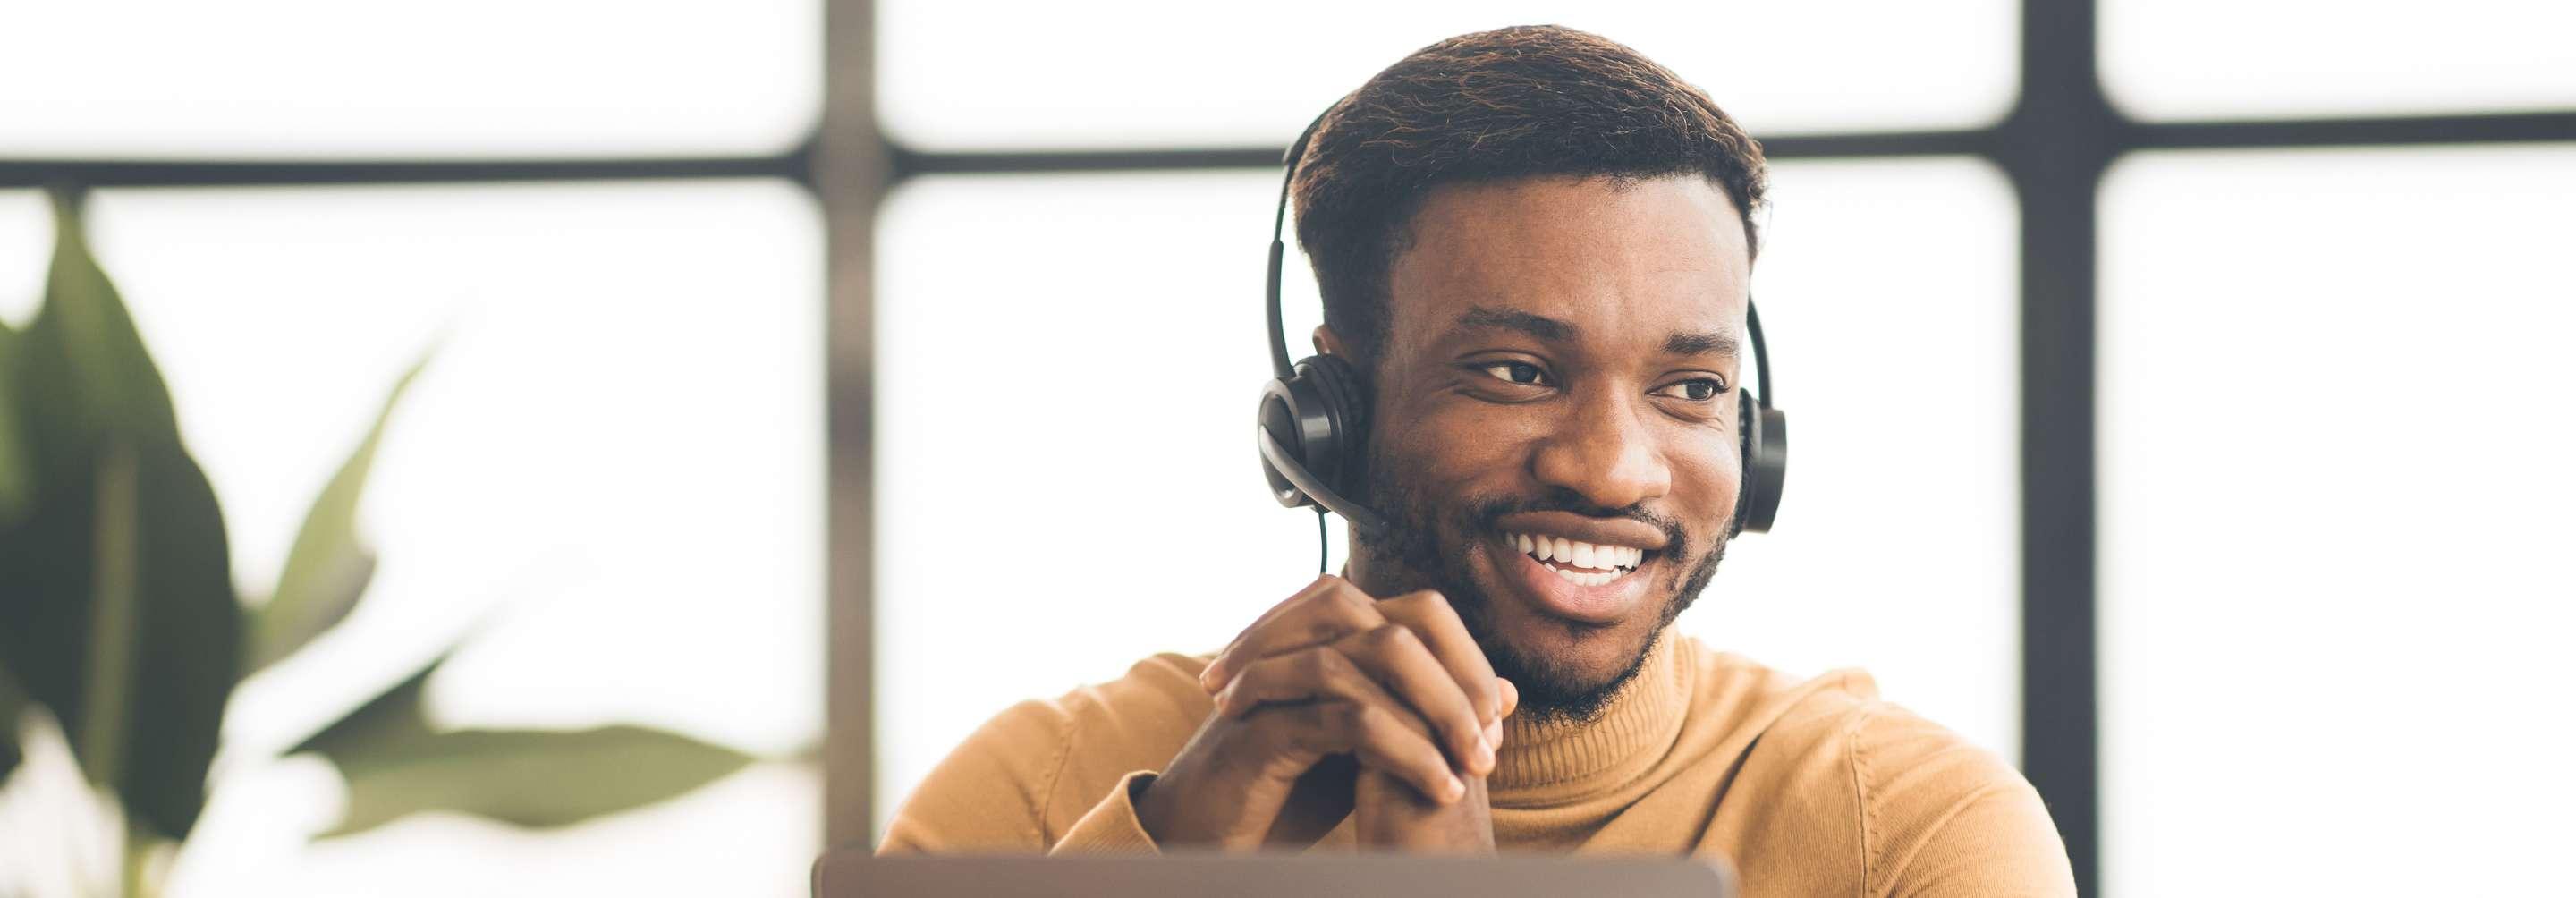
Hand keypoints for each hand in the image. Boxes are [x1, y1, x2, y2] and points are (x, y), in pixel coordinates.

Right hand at [1134, 576, 1506, 850]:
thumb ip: (1429, 713)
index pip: (1418, 612)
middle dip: (1459, 681)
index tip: (1495, 721)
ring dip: (1439, 715)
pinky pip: (1348, 716)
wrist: (1208, 831)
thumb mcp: (1372, 746)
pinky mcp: (1264, 724)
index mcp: (1331, 641)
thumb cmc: (1288, 788)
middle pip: (1402, 621)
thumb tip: (1506, 691)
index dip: (1466, 657)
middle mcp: (1306, 645)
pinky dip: (1406, 750)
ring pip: (1376, 655)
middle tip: (1491, 744)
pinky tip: (1435, 786)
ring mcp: (1281, 677)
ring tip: (1471, 769)